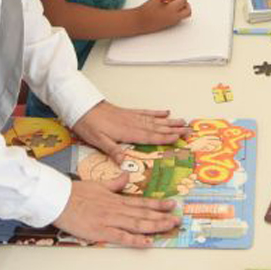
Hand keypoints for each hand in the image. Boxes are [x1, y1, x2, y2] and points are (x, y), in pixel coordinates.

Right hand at [54, 174, 179, 245]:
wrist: (59, 199)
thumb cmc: (76, 192)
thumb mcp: (98, 184)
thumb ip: (114, 183)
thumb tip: (126, 176)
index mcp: (116, 199)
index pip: (142, 202)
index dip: (158, 204)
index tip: (172, 205)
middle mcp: (117, 209)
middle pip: (144, 214)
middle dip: (162, 216)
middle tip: (178, 218)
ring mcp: (110, 220)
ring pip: (137, 224)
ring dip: (155, 226)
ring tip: (169, 227)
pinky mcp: (101, 231)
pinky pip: (121, 237)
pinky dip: (135, 240)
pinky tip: (147, 242)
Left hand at [72, 100, 186, 156]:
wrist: (82, 106)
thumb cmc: (88, 125)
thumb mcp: (97, 140)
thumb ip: (112, 150)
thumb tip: (124, 162)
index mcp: (127, 132)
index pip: (150, 137)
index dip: (165, 138)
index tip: (179, 137)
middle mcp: (132, 123)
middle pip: (157, 128)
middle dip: (173, 129)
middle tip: (188, 129)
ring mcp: (131, 116)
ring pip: (154, 120)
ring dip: (169, 121)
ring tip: (182, 121)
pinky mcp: (128, 112)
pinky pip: (145, 112)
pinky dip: (156, 113)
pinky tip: (165, 112)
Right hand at [134, 0, 191, 31]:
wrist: (140, 21)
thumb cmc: (147, 9)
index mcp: (172, 8)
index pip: (183, 1)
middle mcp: (174, 16)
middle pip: (188, 11)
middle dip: (187, 5)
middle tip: (183, 1)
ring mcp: (172, 22)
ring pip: (184, 16)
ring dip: (183, 9)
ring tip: (176, 5)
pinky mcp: (169, 25)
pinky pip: (178, 19)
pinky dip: (178, 14)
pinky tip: (171, 10)